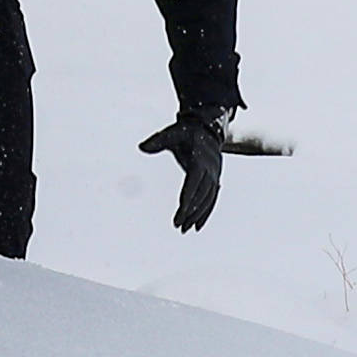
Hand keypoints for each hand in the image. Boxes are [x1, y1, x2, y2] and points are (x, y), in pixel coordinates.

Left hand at [138, 109, 227, 232]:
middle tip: (179, 226)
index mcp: (199, 160)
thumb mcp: (171, 133)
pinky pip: (212, 199)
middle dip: (191, 212)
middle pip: (201, 195)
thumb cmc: (185, 131)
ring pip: (208, 199)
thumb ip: (157, 140)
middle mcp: (210, 170)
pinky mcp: (215, 179)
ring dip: (198, 215)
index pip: (193, 183)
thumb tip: (141, 146)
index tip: (180, 214)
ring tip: (185, 229)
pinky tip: (197, 226)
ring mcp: (215, 175)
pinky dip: (206, 213)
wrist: (207, 127)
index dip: (187, 199)